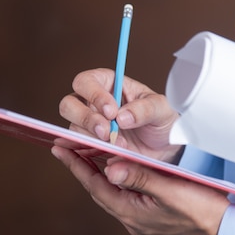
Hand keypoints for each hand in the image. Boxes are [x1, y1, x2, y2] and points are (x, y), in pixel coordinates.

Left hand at [51, 145, 229, 234]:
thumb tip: (109, 166)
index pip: (95, 185)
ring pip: (112, 194)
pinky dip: (117, 183)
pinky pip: (126, 198)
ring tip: (88, 156)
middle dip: (82, 168)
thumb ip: (140, 178)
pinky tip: (121, 173)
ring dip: (99, 175)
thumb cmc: (204, 214)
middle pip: (99, 190)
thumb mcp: (172, 191)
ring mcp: (142, 222)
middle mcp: (132, 219)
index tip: (59, 148)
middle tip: (68, 148)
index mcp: (131, 212)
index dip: (76, 165)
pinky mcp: (152, 221)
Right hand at [59, 68, 182, 162]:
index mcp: (109, 84)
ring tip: (120, 145)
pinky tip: (105, 153)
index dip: (94, 95)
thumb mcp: (162, 109)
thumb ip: (145, 108)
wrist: (166, 149)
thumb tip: (123, 116)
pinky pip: (78, 148)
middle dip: (86, 119)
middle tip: (108, 132)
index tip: (112, 112)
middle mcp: (93, 103)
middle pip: (69, 104)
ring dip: (93, 138)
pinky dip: (89, 152)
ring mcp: (89, 126)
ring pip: (72, 128)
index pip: (86, 82)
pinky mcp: (90, 146)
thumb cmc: (161, 121)